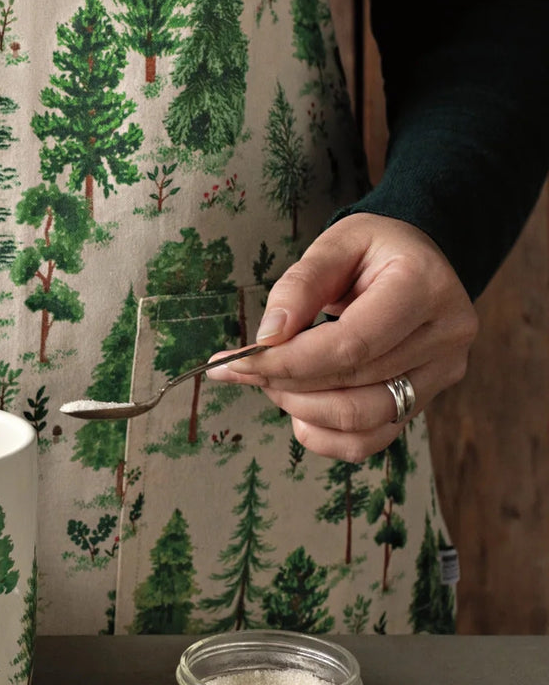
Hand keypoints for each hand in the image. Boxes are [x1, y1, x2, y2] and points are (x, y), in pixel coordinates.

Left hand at [205, 213, 477, 461]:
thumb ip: (300, 285)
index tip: (239, 362)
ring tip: (271, 382)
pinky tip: (298, 410)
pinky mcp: (425, 400)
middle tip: (242, 368)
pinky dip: (324, 436)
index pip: (352, 344)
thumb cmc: (373, 250)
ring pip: (361, 420)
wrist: (416, 262)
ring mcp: (441, 373)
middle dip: (285, 381)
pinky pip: (371, 440)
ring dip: (301, 409)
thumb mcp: (335, 244)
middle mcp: (445, 336)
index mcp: (425, 288)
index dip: (290, 361)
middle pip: (352, 382)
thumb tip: (268, 337)